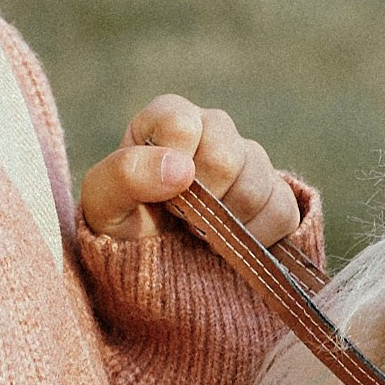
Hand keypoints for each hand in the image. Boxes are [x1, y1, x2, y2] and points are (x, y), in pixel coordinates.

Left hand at [78, 97, 304, 249]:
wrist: (156, 265)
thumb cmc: (124, 225)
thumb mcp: (102, 204)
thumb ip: (124, 175)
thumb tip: (181, 168)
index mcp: (169, 119)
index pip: (182, 122)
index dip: (173, 165)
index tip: (162, 195)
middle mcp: (214, 128)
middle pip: (225, 156)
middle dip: (200, 200)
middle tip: (182, 219)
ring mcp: (250, 160)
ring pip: (256, 185)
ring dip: (225, 223)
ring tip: (203, 233)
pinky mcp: (278, 193)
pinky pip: (282, 211)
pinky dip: (256, 237)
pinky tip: (232, 242)